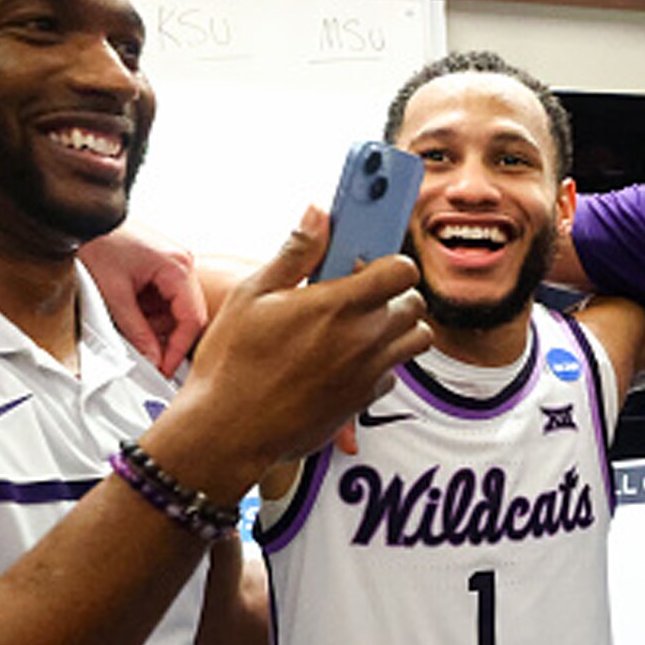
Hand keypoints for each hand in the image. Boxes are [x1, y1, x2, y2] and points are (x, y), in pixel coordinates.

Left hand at [79, 222, 206, 377]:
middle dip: (166, 336)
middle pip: (188, 315)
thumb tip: (152, 358)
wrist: (80, 218)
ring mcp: (175, 263)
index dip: (179, 349)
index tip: (166, 368)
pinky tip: (130, 309)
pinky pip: (166, 298)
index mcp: (178, 267)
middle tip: (148, 356)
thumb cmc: (96, 243)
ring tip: (129, 324)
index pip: (193, 320)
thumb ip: (136, 331)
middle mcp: (183, 263)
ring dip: (156, 324)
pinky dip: (150, 311)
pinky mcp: (163, 264)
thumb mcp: (114, 295)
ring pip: (176, 309)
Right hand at [168, 206, 430, 491]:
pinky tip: (344, 362)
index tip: (368, 263)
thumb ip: (295, 252)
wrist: (229, 431)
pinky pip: (392, 374)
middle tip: (360, 295)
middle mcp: (364, 339)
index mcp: (339, 305)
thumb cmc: (234, 361)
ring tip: (359, 327)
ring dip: (397, 329)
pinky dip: (379, 364)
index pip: (402, 270)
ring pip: (415, 340)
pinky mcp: (364, 402)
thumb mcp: (253, 294)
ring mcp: (368, 373)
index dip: (390, 262)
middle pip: (415, 304)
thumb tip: (318, 213)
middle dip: (395, 294)